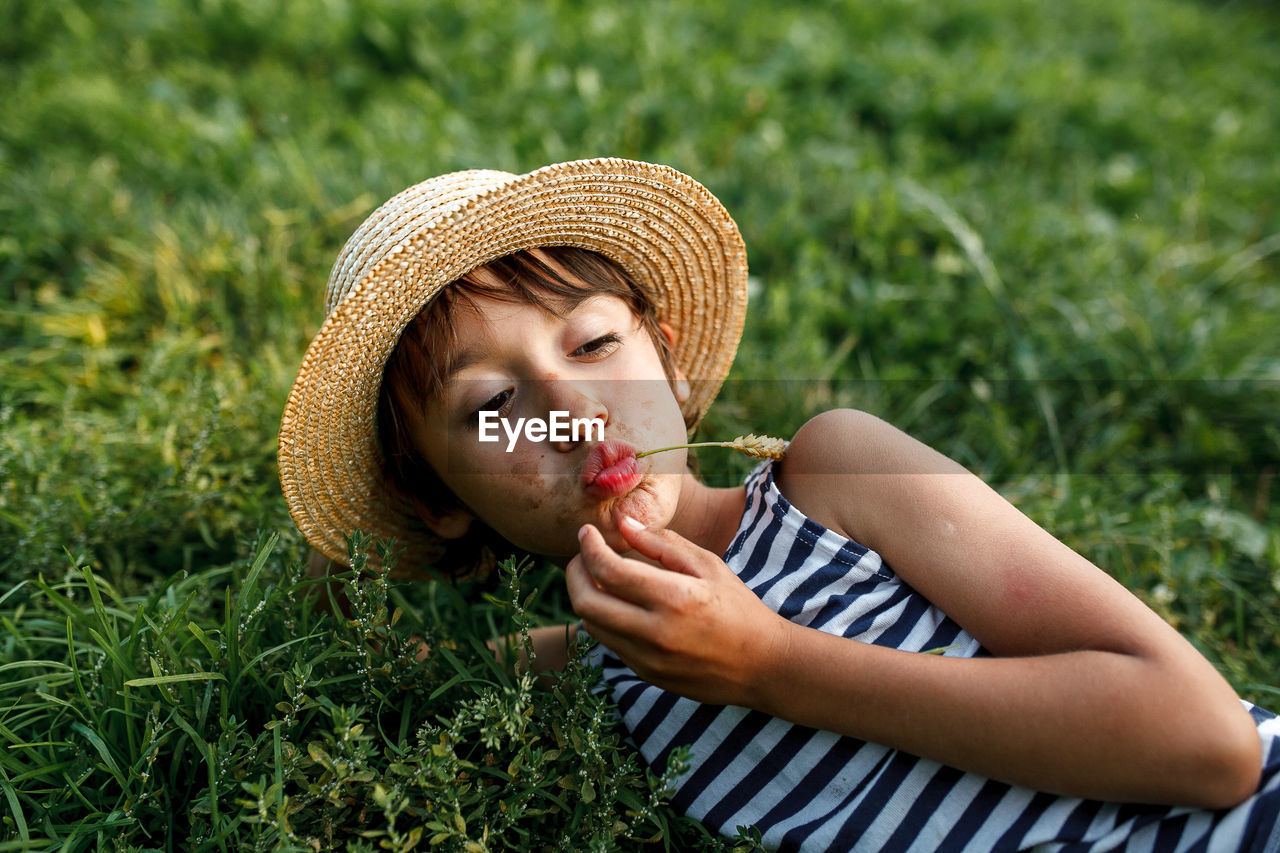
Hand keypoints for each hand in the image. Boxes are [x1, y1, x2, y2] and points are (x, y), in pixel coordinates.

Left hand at [565, 516, 789, 706]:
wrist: (763, 665)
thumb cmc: (739, 608)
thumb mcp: (708, 566)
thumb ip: (662, 543)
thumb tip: (622, 524)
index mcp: (674, 598)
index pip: (609, 570)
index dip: (589, 547)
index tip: (585, 532)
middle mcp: (655, 633)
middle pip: (586, 602)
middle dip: (574, 574)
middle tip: (582, 556)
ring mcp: (648, 659)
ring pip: (592, 625)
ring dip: (586, 596)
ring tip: (598, 576)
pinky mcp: (647, 674)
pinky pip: (610, 643)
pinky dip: (605, 619)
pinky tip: (619, 603)